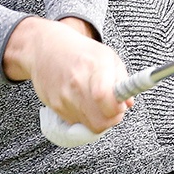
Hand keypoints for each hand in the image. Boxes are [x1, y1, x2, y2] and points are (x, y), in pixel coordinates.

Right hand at [4, 17, 131, 134]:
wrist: (44, 48)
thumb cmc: (80, 52)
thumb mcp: (107, 56)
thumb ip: (122, 80)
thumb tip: (129, 103)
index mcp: (94, 66)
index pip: (105, 98)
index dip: (117, 109)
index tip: (121, 105)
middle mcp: (77, 82)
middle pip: (99, 121)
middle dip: (111, 119)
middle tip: (112, 109)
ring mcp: (63, 96)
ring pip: (88, 125)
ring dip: (97, 117)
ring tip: (94, 100)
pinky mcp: (54, 105)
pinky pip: (76, 122)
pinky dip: (82, 116)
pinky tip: (80, 100)